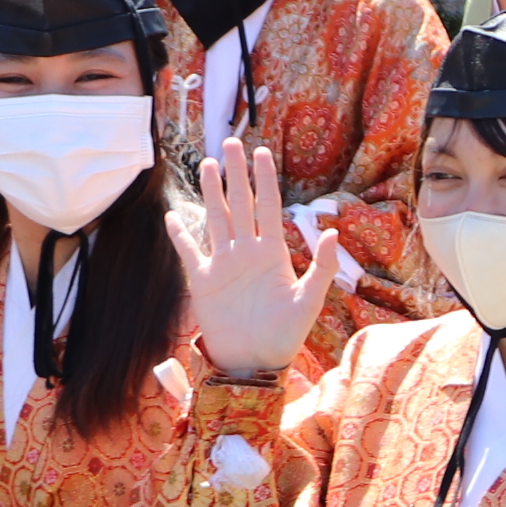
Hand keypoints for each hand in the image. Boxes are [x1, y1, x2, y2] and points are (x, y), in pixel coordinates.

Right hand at [184, 140, 340, 379]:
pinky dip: (181, 235)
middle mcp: (247, 252)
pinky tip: (173, 216)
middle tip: (230, 143)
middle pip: (240, 204)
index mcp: (272, 253)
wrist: (254, 363)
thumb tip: (332, 231)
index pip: (267, 206)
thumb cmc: (285, 335)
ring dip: (211, 193)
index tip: (261, 152)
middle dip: (236, 174)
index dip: (264, 179)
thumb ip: (322, 267)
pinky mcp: (202, 281)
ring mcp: (223, 264)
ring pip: (216, 219)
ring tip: (207, 164)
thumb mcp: (310, 301)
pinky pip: (189, 252)